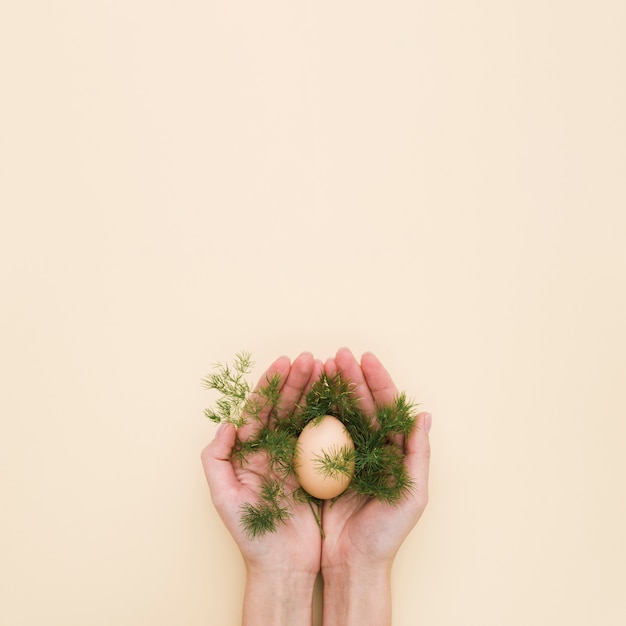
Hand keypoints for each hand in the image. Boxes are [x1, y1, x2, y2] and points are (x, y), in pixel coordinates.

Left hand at [201, 352, 323, 625]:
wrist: (282, 566)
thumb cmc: (250, 534)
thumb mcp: (223, 498)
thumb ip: (216, 459)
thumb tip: (227, 424)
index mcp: (250, 451)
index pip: (260, 410)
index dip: (270, 385)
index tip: (283, 363)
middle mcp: (273, 448)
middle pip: (285, 407)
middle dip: (297, 381)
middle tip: (311, 358)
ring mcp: (296, 457)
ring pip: (306, 416)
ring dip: (315, 392)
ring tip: (327, 368)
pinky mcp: (317, 469)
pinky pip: (324, 437)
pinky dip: (332, 416)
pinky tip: (340, 398)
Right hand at [320, 348, 430, 625]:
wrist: (353, 563)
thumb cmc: (386, 534)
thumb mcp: (411, 496)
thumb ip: (418, 456)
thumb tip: (424, 416)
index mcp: (395, 451)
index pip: (388, 408)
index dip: (378, 382)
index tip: (366, 359)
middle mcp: (372, 448)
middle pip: (363, 405)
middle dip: (352, 378)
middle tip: (339, 355)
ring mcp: (348, 454)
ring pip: (341, 413)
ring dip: (333, 389)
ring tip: (322, 365)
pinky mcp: (325, 465)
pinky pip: (320, 432)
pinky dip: (315, 412)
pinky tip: (309, 394)